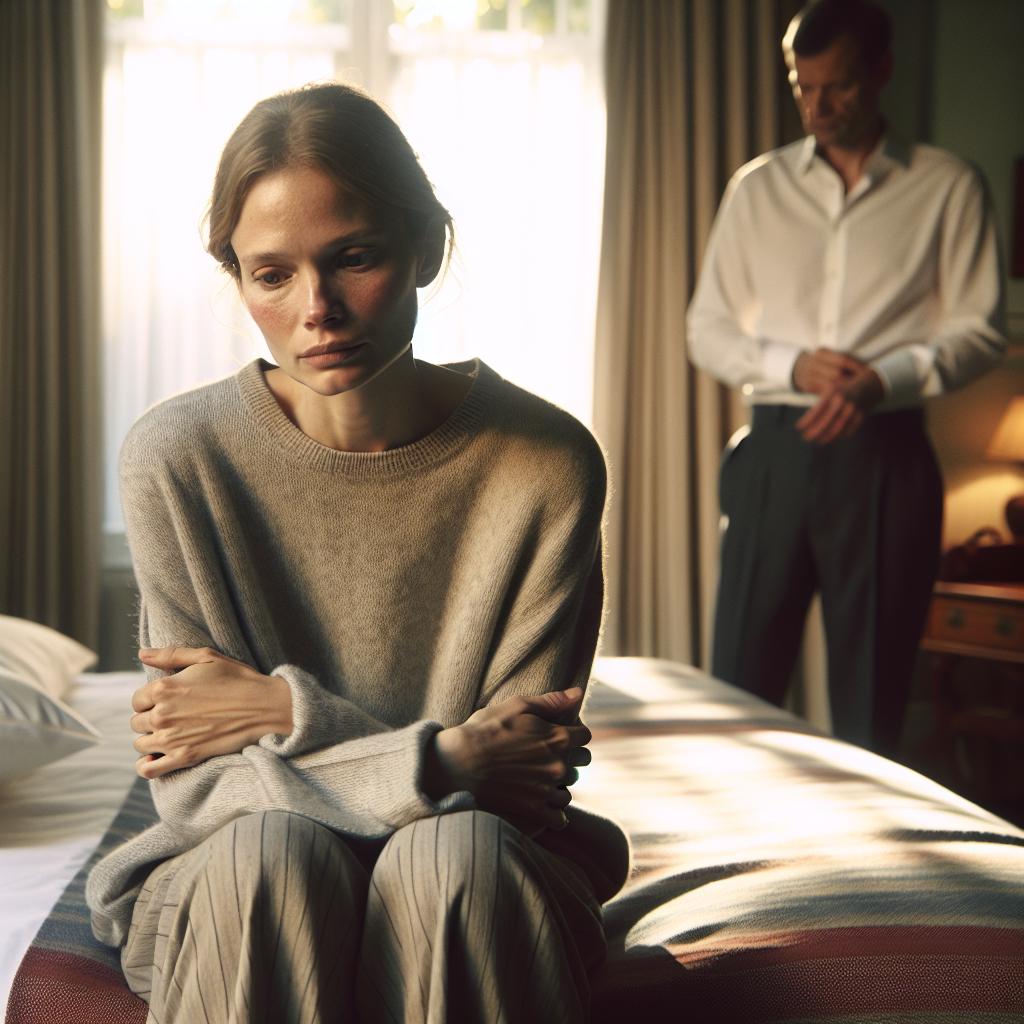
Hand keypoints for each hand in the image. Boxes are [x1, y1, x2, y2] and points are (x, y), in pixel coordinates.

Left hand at [130, 646, 292, 779]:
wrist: (264, 707)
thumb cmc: (237, 679)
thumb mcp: (206, 657)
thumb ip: (170, 655)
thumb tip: (142, 654)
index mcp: (164, 688)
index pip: (137, 700)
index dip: (150, 700)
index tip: (167, 701)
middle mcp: (162, 714)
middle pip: (137, 722)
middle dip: (151, 719)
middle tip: (173, 717)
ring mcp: (172, 738)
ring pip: (141, 743)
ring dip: (151, 739)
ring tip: (171, 734)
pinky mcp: (184, 756)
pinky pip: (148, 768)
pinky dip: (146, 765)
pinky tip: (154, 758)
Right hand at [425, 688, 592, 835]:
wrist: (456, 765)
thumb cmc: (483, 730)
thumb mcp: (516, 706)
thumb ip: (551, 701)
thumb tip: (578, 693)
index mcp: (557, 737)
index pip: (585, 736)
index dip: (573, 733)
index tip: (559, 734)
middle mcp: (558, 764)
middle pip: (583, 762)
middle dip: (571, 757)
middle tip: (549, 756)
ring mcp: (547, 789)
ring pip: (570, 789)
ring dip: (560, 784)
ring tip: (540, 779)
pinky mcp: (534, 810)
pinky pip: (559, 818)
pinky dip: (554, 813)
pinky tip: (541, 804)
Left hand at [794, 351, 883, 443]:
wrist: (870, 383)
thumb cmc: (845, 387)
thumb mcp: (832, 389)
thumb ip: (821, 402)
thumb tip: (807, 420)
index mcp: (833, 392)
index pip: (816, 410)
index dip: (807, 421)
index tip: (798, 427)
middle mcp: (843, 400)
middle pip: (826, 421)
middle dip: (815, 431)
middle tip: (806, 437)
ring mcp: (853, 408)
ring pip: (838, 427)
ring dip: (827, 436)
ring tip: (818, 440)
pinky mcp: (861, 415)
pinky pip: (850, 428)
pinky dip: (841, 434)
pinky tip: (833, 437)